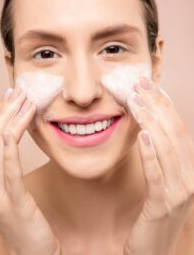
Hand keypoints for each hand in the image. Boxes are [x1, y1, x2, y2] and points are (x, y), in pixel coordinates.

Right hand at [0, 87, 60, 254]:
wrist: (30, 250)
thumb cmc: (25, 218)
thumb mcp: (15, 188)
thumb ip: (11, 165)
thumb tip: (13, 138)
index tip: (10, 95)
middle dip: (4, 111)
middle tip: (17, 90)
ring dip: (9, 122)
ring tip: (23, 101)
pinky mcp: (9, 202)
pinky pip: (6, 171)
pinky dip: (6, 150)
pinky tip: (9, 132)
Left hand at [123, 77, 193, 254]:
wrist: (151, 252)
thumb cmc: (152, 212)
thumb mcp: (160, 180)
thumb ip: (159, 156)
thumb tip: (149, 127)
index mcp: (189, 168)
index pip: (177, 129)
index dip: (164, 106)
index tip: (150, 86)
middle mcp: (190, 177)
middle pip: (175, 134)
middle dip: (157, 106)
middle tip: (140, 85)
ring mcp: (180, 192)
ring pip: (168, 149)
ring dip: (151, 123)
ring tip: (136, 102)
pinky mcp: (164, 206)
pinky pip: (158, 175)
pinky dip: (152, 154)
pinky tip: (143, 136)